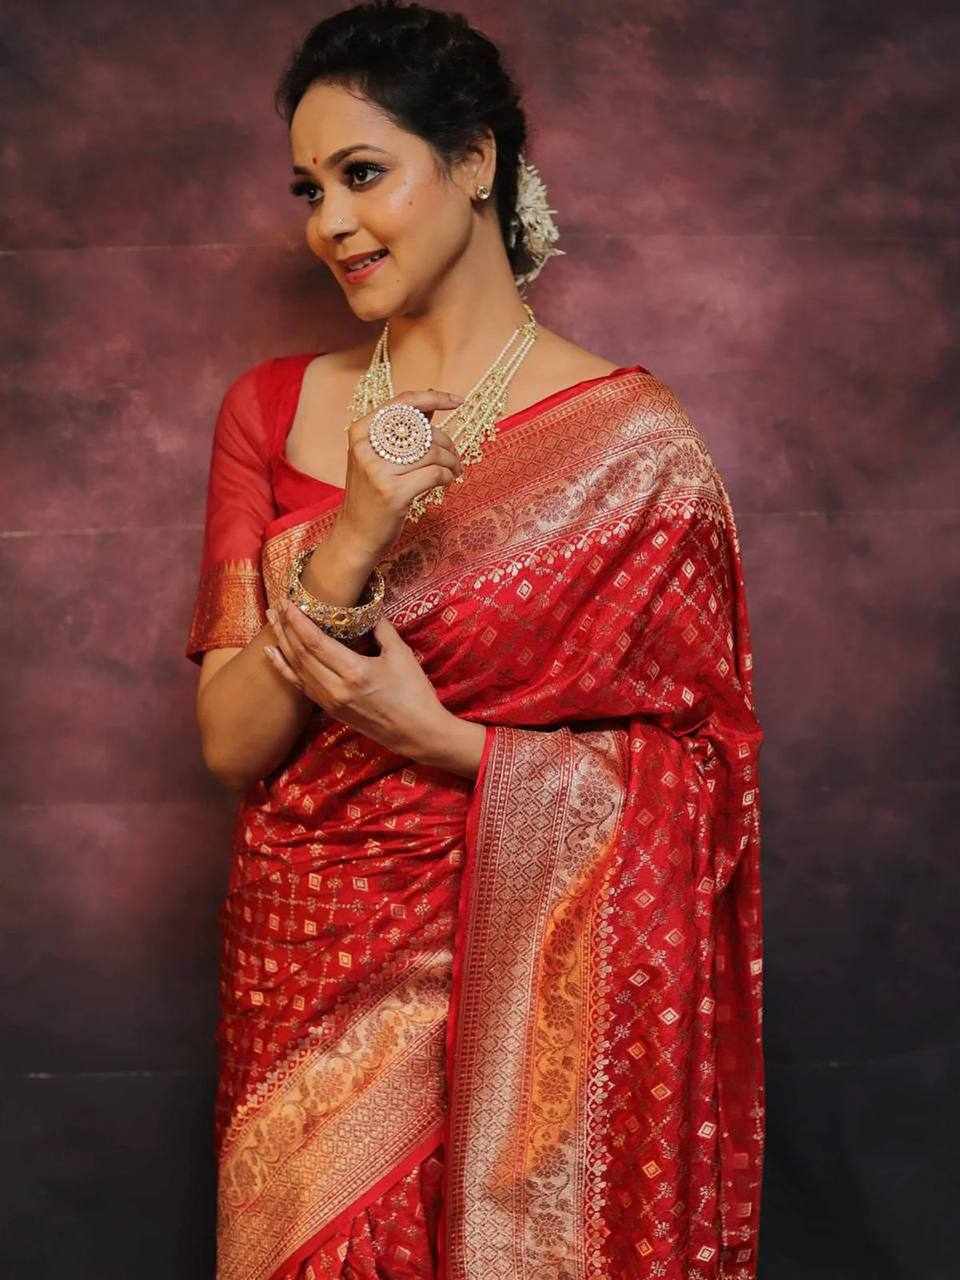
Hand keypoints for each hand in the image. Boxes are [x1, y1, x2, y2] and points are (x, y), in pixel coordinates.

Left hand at [264, 599, 449, 758]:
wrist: (417, 733)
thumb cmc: (414, 692)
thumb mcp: (400, 654)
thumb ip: (381, 628)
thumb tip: (366, 607)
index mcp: (354, 672)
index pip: (315, 642)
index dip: (298, 620)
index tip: (288, 601)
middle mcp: (335, 688)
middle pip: (300, 653)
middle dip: (286, 626)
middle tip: (277, 604)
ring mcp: (330, 701)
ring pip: (297, 668)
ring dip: (282, 642)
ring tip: (271, 620)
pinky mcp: (330, 710)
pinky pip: (300, 685)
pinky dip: (284, 668)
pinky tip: (273, 654)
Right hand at [336, 389, 466, 555]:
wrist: (356, 535)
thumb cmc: (371, 494)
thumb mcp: (377, 457)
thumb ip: (401, 431)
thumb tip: (432, 405)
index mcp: (361, 431)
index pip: (404, 403)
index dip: (435, 397)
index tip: (458, 401)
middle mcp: (365, 448)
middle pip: (423, 429)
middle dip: (447, 442)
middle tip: (456, 456)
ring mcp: (378, 471)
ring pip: (432, 452)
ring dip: (452, 461)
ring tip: (456, 471)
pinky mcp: (393, 494)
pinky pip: (434, 474)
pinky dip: (448, 476)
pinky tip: (448, 481)